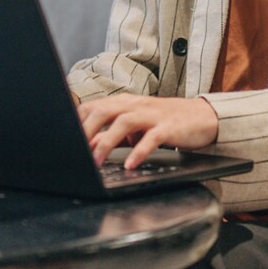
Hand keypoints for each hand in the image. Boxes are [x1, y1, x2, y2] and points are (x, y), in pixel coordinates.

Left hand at [79, 94, 219, 168]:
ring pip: (123, 122)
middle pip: (104, 111)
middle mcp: (136, 106)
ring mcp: (152, 115)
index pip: (94, 107)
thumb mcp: (136, 128)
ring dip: (107, 142)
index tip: (65, 139)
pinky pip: (151, 138)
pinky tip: (130, 165)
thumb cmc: (165, 122)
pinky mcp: (169, 127)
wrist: (202, 117)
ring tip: (96, 162)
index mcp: (125, 103)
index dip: (77, 122)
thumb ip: (113, 136)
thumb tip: (90, 146)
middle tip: (75, 151)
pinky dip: (139, 152)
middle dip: (86, 131)